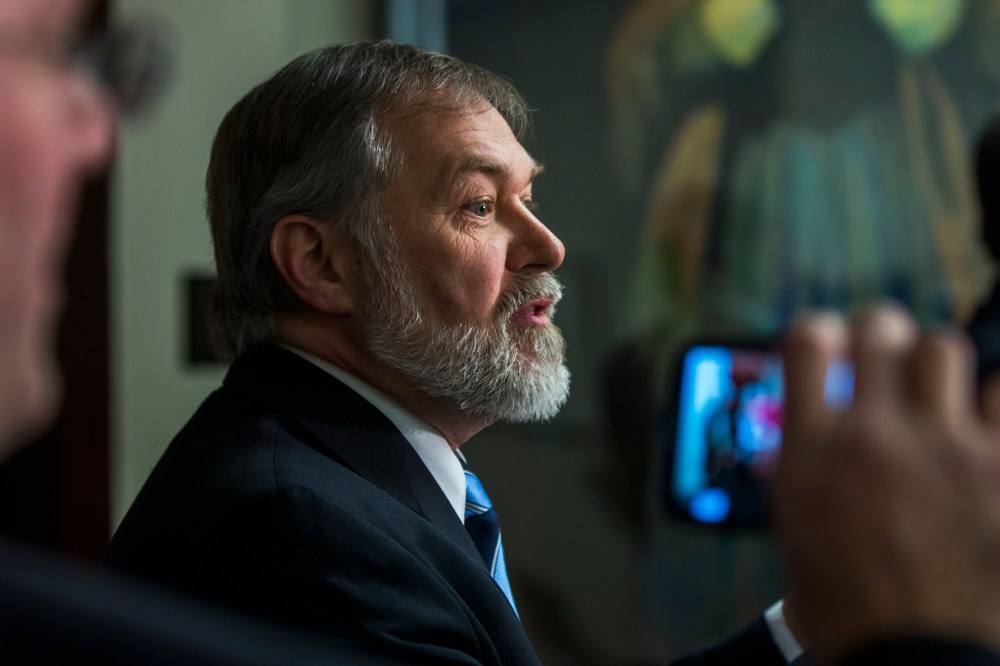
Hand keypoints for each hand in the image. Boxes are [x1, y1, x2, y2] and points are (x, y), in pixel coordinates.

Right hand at [773, 305, 999, 660]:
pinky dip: (994, 402)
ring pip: (942, 349)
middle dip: (881, 334)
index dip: (821, 332)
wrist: (914, 659)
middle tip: (886, 354)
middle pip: (880, 329)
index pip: (809, 340)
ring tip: (939, 392)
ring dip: (936, 365)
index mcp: (811, 451)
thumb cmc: (850, 610)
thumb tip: (806, 441)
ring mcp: (942, 447)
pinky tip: (985, 424)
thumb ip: (801, 469)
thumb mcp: (797, 531)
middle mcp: (873, 436)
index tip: (831, 343)